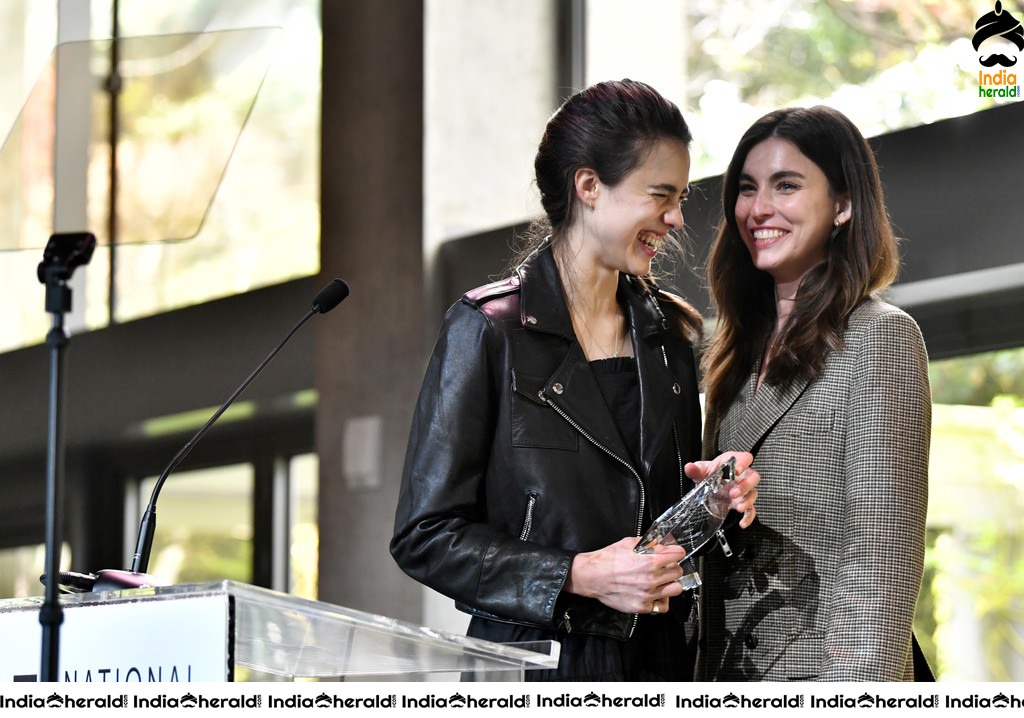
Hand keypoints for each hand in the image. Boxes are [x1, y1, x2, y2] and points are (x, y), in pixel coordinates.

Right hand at [564, 537, 686, 614]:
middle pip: (678, 572)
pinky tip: (656, 595)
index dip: (678, 552)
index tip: (676, 553)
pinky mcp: (642, 606)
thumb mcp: (628, 543)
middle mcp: (651, 579)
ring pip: (675, 589)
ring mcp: (648, 594)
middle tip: (666, 566)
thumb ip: (648, 544)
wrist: (591, 576)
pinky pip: (662, 607)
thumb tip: (661, 544)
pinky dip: (661, 601)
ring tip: (663, 581)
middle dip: (673, 566)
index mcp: (650, 561)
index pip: (678, 555)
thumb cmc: (607, 559)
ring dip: (671, 583)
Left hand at [685, 451, 759, 527]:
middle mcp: (742, 476)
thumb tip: (689, 467)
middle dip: (745, 485)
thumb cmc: (709, 474)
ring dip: (747, 501)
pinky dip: (748, 517)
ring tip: (738, 507)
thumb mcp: (701, 470)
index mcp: (733, 463)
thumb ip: (696, 469)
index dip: (743, 463)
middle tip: (733, 493)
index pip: (745, 458)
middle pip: (753, 477)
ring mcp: (744, 490)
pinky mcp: (742, 503)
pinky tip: (743, 522)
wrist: (708, 486)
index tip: (737, 470)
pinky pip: (751, 510)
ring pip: (753, 493)